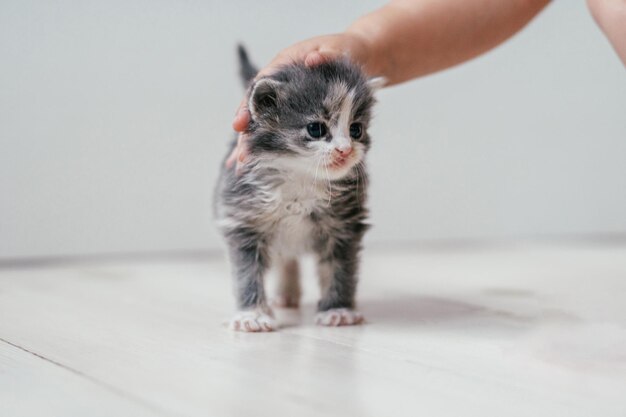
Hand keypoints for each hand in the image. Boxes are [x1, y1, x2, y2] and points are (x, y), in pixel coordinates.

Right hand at [226, 32, 372, 170]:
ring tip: (240, 165)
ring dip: (251, 143)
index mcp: (282, 66)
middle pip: (256, 111)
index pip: (258, 88)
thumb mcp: (335, 49)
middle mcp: (279, 85)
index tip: (239, 125)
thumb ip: (326, 54)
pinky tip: (255, 162)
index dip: (247, 107)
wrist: (353, 55)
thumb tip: (312, 59)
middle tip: (242, 157)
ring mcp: (286, 100)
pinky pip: (277, 130)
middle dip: (247, 134)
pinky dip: (267, 145)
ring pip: (262, 123)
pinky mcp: (295, 113)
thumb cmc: (341, 50)